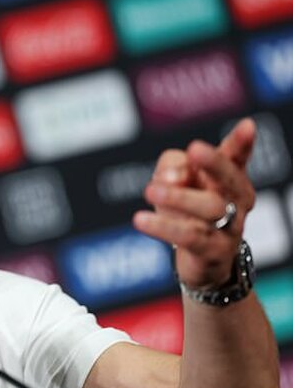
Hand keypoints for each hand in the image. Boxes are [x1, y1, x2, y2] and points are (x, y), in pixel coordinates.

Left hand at [133, 118, 256, 288]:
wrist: (202, 262)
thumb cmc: (187, 210)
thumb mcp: (175, 179)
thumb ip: (174, 166)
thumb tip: (174, 176)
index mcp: (229, 178)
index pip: (236, 157)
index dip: (242, 142)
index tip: (247, 125)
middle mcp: (236, 201)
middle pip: (229, 178)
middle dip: (214, 162)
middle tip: (195, 148)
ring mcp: (229, 228)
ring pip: (209, 207)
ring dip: (178, 197)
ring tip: (151, 191)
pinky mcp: (213, 252)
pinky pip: (189, 237)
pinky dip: (163, 227)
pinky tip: (140, 220)